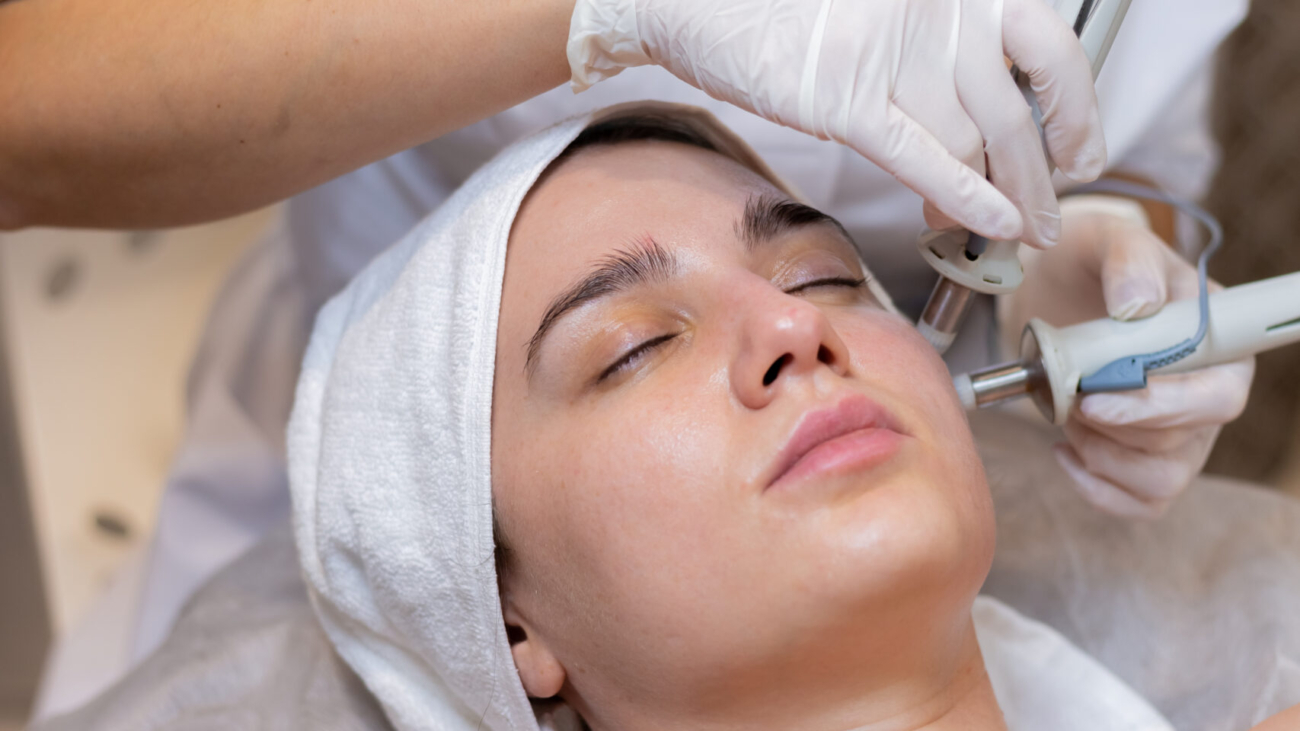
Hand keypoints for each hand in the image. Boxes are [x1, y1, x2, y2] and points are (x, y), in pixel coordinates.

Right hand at [567, 0, 1106, 248]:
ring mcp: (891, 55)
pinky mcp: (846, 100)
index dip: (1076, 110)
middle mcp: (936, 12)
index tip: (1081, 151)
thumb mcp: (888, 11)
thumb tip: (992, 124)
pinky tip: (992, 225)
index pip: (1050, 50)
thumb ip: (942, 51)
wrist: (698, 0)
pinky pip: (923, 158)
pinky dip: (967, 197)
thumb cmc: (787, 9)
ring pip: (974, 144)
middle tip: (1053, 214)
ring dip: (1005, 198)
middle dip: (1043, 177)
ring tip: (1016, 231)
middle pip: (1014, 112)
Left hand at [998, 195, 1254, 518]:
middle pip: (1182, 442)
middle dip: (1113, 429)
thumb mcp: (1104, 239)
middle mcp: (1209, 394)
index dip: (1162, 408)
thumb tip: (1139, 306)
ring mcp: (1182, 432)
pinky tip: (1063, 450)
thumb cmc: (1088, 262)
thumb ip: (1129, 261)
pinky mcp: (1147, 458)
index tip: (1094, 400)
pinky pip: (1141, 502)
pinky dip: (1096, 487)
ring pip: (1161, 479)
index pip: (1220, 396)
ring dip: (1101, 457)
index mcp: (1218, 342)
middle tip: (1064, 398)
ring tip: (1064, 417)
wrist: (1053, 287)